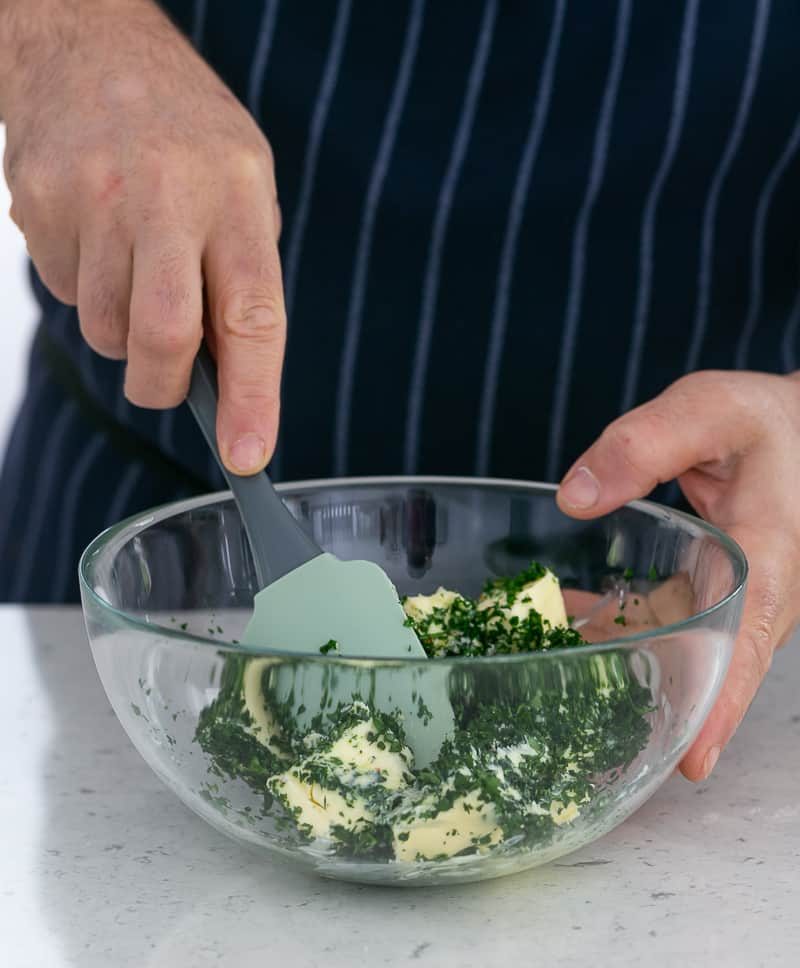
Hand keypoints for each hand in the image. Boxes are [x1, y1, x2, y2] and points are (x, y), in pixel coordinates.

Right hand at [0, 0, 283, 473]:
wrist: (88, 44)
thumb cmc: (185, 133)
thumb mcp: (246, 184)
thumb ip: (242, 274)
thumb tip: (227, 378)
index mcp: (238, 193)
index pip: (252, 316)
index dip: (254, 397)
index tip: (249, 457)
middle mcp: (167, 194)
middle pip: (162, 336)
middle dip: (163, 383)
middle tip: (167, 382)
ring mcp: (94, 196)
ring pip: (104, 329)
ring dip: (121, 332)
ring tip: (133, 269)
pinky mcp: (38, 203)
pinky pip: (64, 293)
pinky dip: (85, 289)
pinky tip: (97, 237)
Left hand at [556, 370, 799, 779]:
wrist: (795, 432)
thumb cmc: (767, 421)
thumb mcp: (709, 411)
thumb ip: (645, 445)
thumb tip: (575, 498)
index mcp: (767, 561)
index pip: (749, 646)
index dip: (724, 705)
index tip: (695, 761)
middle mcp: (752, 596)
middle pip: (709, 671)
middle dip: (657, 710)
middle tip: (595, 750)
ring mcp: (728, 600)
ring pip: (677, 655)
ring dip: (621, 675)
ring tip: (552, 694)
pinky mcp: (705, 592)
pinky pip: (658, 625)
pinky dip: (612, 631)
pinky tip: (558, 624)